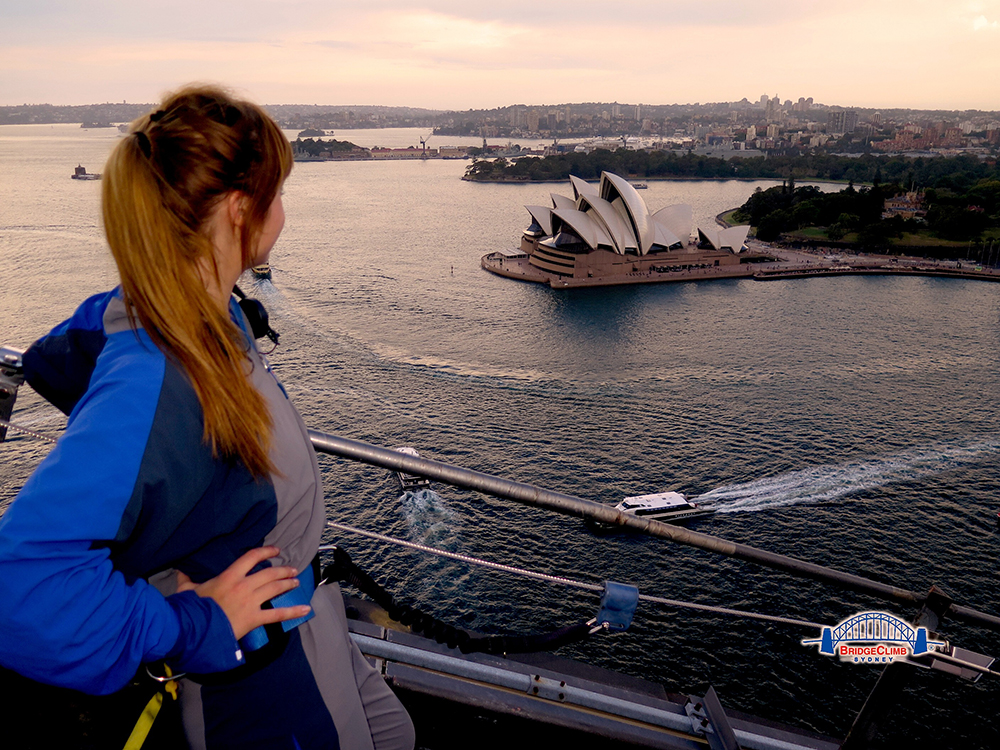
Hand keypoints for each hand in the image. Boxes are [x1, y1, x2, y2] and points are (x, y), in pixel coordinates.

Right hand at [175, 547, 310, 639]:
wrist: (193, 630)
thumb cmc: (190, 610)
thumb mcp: (186, 590)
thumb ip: (186, 579)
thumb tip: (180, 569)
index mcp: (229, 576)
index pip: (251, 557)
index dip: (266, 551)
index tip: (276, 550)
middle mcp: (243, 585)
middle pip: (269, 573)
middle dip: (283, 570)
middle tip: (292, 569)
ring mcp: (250, 601)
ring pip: (276, 588)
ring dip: (288, 584)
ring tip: (295, 582)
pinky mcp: (254, 618)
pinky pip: (277, 614)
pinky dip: (293, 611)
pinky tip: (305, 609)